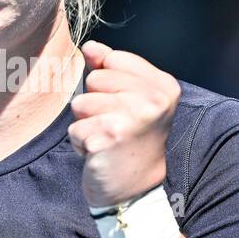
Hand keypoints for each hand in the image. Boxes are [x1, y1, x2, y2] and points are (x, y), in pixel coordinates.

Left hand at [68, 40, 180, 209]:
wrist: (136, 191)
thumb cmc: (130, 140)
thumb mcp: (130, 99)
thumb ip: (110, 68)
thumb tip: (89, 46)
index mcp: (163, 85)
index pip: (113, 58)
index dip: (109, 83)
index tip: (124, 107)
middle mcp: (153, 99)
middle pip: (95, 79)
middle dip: (95, 104)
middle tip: (114, 127)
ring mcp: (132, 118)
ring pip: (80, 103)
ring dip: (87, 124)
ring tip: (107, 139)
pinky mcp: (108, 138)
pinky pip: (75, 128)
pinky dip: (81, 143)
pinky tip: (100, 154)